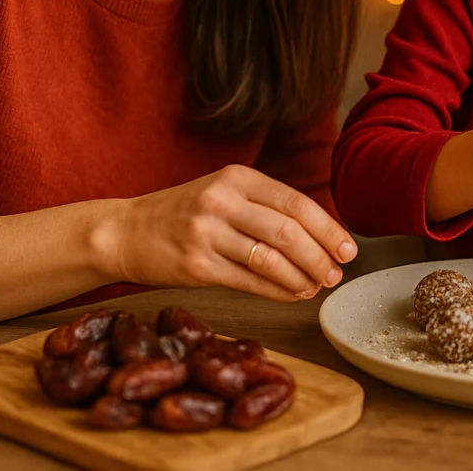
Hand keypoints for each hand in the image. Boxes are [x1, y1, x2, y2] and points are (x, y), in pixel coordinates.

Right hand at [99, 164, 356, 303]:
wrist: (124, 232)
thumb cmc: (184, 215)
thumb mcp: (223, 194)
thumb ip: (266, 207)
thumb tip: (321, 235)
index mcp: (236, 178)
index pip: (295, 203)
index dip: (328, 228)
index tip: (347, 249)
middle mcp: (221, 201)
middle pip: (288, 231)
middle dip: (320, 257)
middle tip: (335, 274)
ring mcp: (206, 233)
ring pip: (271, 258)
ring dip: (301, 278)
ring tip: (316, 287)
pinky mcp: (195, 266)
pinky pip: (248, 281)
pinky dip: (277, 291)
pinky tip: (291, 295)